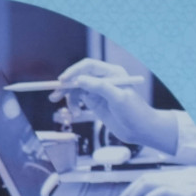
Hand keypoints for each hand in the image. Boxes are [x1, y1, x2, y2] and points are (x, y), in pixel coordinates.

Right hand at [49, 58, 174, 150]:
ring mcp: (98, 91)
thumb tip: (79, 80)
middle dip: (66, 86)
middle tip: (54, 96)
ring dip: (69, 99)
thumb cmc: (134, 112)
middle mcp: (104, 79)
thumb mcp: (118, 98)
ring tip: (70, 112)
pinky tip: (76, 114)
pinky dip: (74, 106)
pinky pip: (78, 100)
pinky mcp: (95, 102)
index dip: (74, 71)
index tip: (62, 81)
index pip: (88, 66)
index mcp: (112, 73)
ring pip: (76, 90)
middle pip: (79, 77)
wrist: (140, 130)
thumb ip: (99, 87)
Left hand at [113, 167, 195, 195]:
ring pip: (151, 182)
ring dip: (135, 194)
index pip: (154, 177)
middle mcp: (186, 176)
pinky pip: (163, 192)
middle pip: (148, 178)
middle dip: (130, 190)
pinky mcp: (191, 195)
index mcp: (189, 175)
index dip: (136, 187)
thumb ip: (186, 195)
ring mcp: (188, 184)